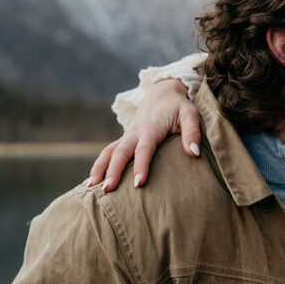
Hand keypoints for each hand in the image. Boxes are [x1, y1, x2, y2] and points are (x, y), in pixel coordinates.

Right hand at [87, 79, 201, 190]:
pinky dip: (98, 166)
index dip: (141, 165)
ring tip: (90, 187)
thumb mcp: (191, 115)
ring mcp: (127, 136)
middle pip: (120, 152)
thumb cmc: (178, 107)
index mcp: (151, 128)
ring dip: (99, 168)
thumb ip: (193, 133)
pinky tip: (91, 182)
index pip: (144, 149)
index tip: (138, 183)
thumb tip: (194, 153)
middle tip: (108, 190)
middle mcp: (135, 132)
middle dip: (113, 171)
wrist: (161, 93)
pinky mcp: (123, 139)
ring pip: (109, 152)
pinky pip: (107, 152)